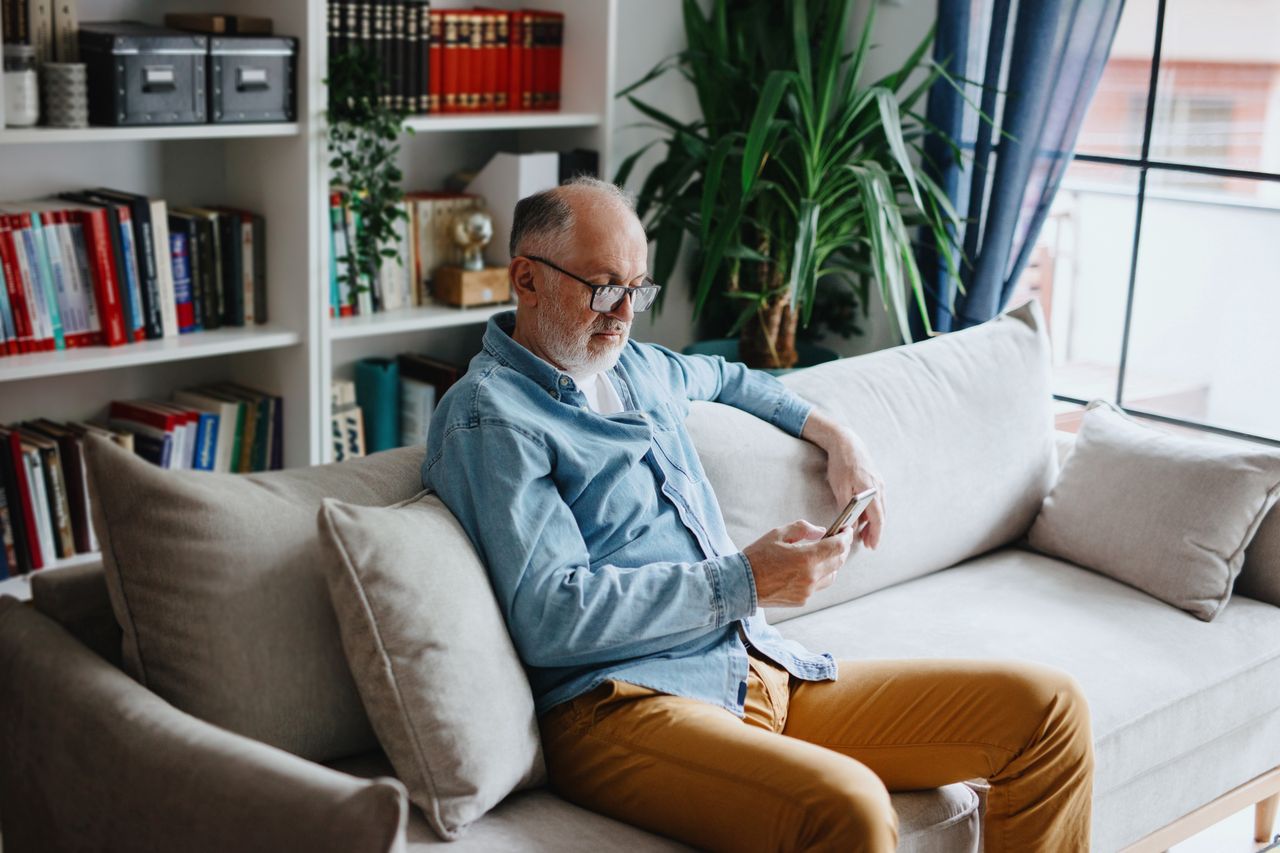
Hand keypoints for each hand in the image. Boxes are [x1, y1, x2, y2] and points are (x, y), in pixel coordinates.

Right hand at [742, 520, 855, 607]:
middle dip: (841, 548)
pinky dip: (819, 575)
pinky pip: (818, 586)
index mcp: (806, 558)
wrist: (741, 584)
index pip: (837, 546)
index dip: (846, 536)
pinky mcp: (802, 600)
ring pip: (832, 575)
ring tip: (824, 554)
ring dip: (832, 563)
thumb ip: (803, 529)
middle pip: (838, 561)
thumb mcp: (778, 534)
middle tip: (839, 539)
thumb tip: (821, 531)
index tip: (847, 530)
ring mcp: (808, 591)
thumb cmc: (757, 557)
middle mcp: (811, 577)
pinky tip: (809, 568)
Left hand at [825, 427, 885, 549]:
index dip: (876, 534)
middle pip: (881, 516)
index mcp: (871, 490)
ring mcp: (879, 484)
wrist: (846, 442)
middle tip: (868, 545)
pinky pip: (877, 501)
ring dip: (874, 523)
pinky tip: (864, 518)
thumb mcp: (840, 488)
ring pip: (879, 509)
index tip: (872, 546)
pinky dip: (872, 512)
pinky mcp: (876, 481)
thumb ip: (847, 509)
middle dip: (875, 532)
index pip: (878, 518)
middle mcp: (879, 488)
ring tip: (864, 535)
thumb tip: (852, 528)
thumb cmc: (841, 465)